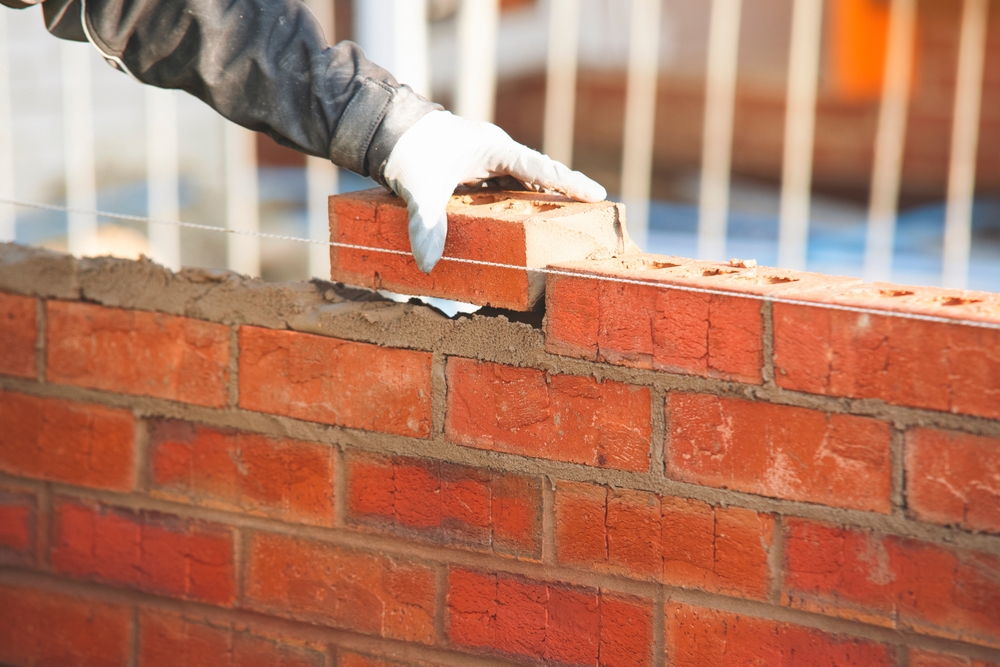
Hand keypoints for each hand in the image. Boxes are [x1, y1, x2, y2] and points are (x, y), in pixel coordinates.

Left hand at [383, 110, 607, 272]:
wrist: (389, 132)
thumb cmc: (409, 152)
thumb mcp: (419, 189)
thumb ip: (426, 225)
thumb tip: (428, 264)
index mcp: (493, 148)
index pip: (539, 166)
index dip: (568, 181)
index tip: (596, 194)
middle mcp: (497, 154)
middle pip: (539, 176)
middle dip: (565, 193)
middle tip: (596, 214)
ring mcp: (488, 165)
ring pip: (524, 185)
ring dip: (543, 203)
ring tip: (571, 225)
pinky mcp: (477, 176)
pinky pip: (506, 192)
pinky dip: (519, 207)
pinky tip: (529, 227)